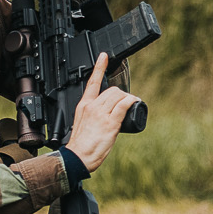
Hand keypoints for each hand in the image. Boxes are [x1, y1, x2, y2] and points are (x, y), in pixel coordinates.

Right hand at [66, 54, 140, 171]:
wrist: (78, 157)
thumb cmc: (81, 145)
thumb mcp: (82, 124)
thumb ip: (92, 115)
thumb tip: (107, 114)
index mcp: (83, 106)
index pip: (92, 82)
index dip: (99, 67)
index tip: (104, 56)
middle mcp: (92, 106)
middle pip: (112, 90)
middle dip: (121, 95)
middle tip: (124, 105)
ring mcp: (101, 113)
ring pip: (119, 96)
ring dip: (127, 99)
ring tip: (129, 108)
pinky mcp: (110, 122)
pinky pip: (124, 105)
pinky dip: (131, 101)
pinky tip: (134, 102)